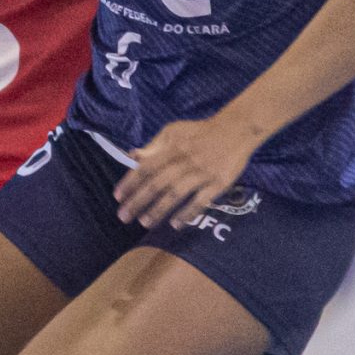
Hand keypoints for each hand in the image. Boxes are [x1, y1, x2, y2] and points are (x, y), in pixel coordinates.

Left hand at [114, 115, 260, 229]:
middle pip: (158, 183)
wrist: (237, 129)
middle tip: (124, 217)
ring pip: (177, 193)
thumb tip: (132, 157)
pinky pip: (201, 200)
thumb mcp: (175, 131)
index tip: (118, 197)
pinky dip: (188, 213)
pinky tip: (176, 224)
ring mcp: (203, 173)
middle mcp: (186, 160)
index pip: (147, 167)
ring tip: (145, 223)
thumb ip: (155, 145)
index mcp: (173, 147)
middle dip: (139, 201)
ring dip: (159, 209)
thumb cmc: (201, 132)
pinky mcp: (219, 182)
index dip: (131, 182)